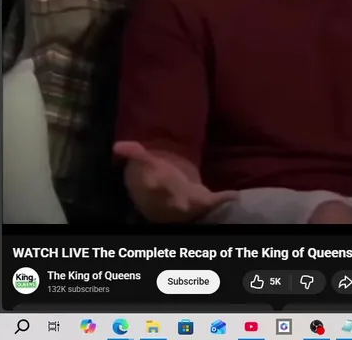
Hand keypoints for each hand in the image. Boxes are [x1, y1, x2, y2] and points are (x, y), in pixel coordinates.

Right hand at [112, 141, 236, 222]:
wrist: (167, 205)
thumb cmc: (156, 181)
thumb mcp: (144, 166)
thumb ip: (135, 155)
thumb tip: (117, 145)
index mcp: (153, 188)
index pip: (150, 184)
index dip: (151, 181)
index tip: (152, 178)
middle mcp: (168, 198)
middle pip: (168, 197)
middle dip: (171, 195)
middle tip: (177, 193)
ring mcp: (186, 202)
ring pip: (189, 205)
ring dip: (197, 201)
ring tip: (208, 198)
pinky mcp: (202, 202)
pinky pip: (213, 202)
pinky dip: (224, 198)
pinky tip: (234, 194)